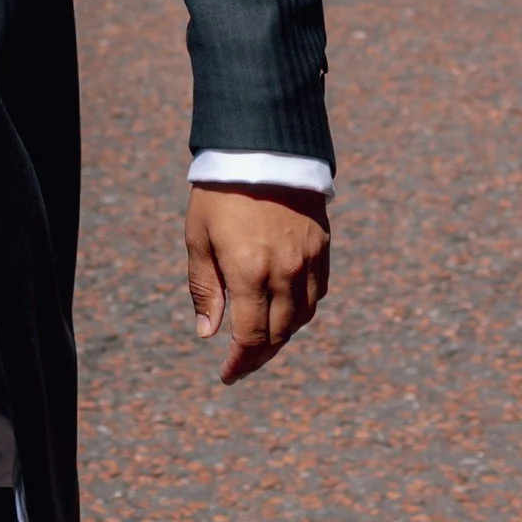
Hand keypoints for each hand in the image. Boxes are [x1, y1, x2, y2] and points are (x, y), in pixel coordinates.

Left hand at [186, 187, 330, 384]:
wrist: (260, 146)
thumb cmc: (219, 194)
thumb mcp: (199, 240)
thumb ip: (205, 290)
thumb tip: (208, 333)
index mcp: (249, 273)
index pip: (251, 337)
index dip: (240, 362)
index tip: (227, 374)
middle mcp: (285, 272)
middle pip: (279, 335)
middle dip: (259, 356)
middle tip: (241, 365)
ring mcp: (309, 260)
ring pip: (302, 318)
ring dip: (282, 336)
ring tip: (262, 341)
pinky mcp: (323, 246)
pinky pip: (318, 293)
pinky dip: (302, 310)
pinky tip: (286, 311)